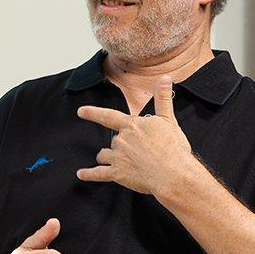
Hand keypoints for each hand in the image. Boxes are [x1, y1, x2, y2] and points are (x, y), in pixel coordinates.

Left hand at [75, 76, 201, 196]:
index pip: (108, 116)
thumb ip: (163, 99)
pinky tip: (81, 174)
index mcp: (131, 126)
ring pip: (104, 155)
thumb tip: (165, 78)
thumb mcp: (168, 120)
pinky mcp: (117, 174)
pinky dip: (89, 174)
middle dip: (121, 145)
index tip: (81, 111)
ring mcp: (117, 157)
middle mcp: (121, 140)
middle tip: (138, 153)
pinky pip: (98, 174)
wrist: (174, 174)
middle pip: (113, 140)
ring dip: (107, 157)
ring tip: (118, 163)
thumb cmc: (173, 148)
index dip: (93, 113)